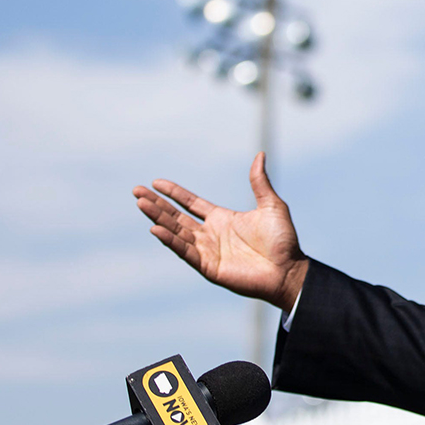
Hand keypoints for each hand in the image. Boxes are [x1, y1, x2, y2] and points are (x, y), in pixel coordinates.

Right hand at [133, 152, 308, 309]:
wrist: (288, 270)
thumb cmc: (283, 240)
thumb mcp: (271, 205)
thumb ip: (259, 182)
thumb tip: (260, 155)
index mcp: (222, 219)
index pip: (191, 203)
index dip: (174, 193)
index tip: (156, 182)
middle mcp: (211, 234)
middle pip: (177, 216)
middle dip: (157, 204)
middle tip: (137, 191)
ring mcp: (208, 251)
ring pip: (176, 231)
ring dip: (158, 218)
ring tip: (141, 204)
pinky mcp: (208, 267)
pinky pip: (185, 251)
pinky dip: (170, 240)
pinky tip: (156, 228)